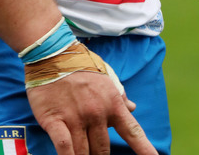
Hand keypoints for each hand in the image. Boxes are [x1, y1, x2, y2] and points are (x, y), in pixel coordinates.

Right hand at [28, 70, 158, 154]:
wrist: (52, 54)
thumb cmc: (81, 66)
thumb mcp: (105, 77)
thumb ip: (119, 95)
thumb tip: (132, 107)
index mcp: (112, 103)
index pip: (132, 132)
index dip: (145, 150)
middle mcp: (97, 113)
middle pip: (102, 150)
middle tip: (93, 152)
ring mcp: (76, 117)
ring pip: (83, 152)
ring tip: (80, 153)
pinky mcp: (55, 121)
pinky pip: (65, 148)